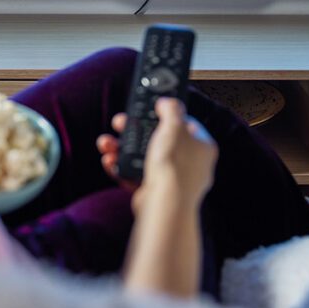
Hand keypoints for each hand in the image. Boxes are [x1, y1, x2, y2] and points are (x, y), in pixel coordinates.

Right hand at [96, 98, 217, 211]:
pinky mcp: (155, 194)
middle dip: (136, 131)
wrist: (164, 205)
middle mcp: (190, 165)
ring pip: (143, 159)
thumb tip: (168, 102)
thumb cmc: (174, 166)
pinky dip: (121, 168)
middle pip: (159, 141)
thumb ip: (171, 108)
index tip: (151, 109)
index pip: (185, 125)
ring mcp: (172, 180)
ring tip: (106, 143)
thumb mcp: (174, 126)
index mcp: (202, 147)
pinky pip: (135, 176)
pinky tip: (109, 161)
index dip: (167, 115)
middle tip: (121, 123)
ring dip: (122, 149)